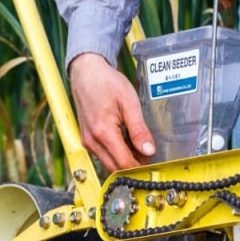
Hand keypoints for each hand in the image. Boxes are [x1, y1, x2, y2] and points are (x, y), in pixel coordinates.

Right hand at [68, 52, 155, 171]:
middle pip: (115, 168)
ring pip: (108, 163)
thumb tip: (149, 150)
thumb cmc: (106, 83)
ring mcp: (87, 141)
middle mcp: (92, 141)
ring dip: (124, 160)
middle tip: (148, 154)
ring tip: (138, 145)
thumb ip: (139, 130)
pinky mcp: (87, 139)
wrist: (87, 72)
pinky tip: (126, 141)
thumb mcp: (129, 103)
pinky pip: (103, 154)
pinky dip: (116, 153)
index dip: (140, 167)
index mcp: (103, 132)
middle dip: (133, 165)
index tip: (152, 163)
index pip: (123, 163)